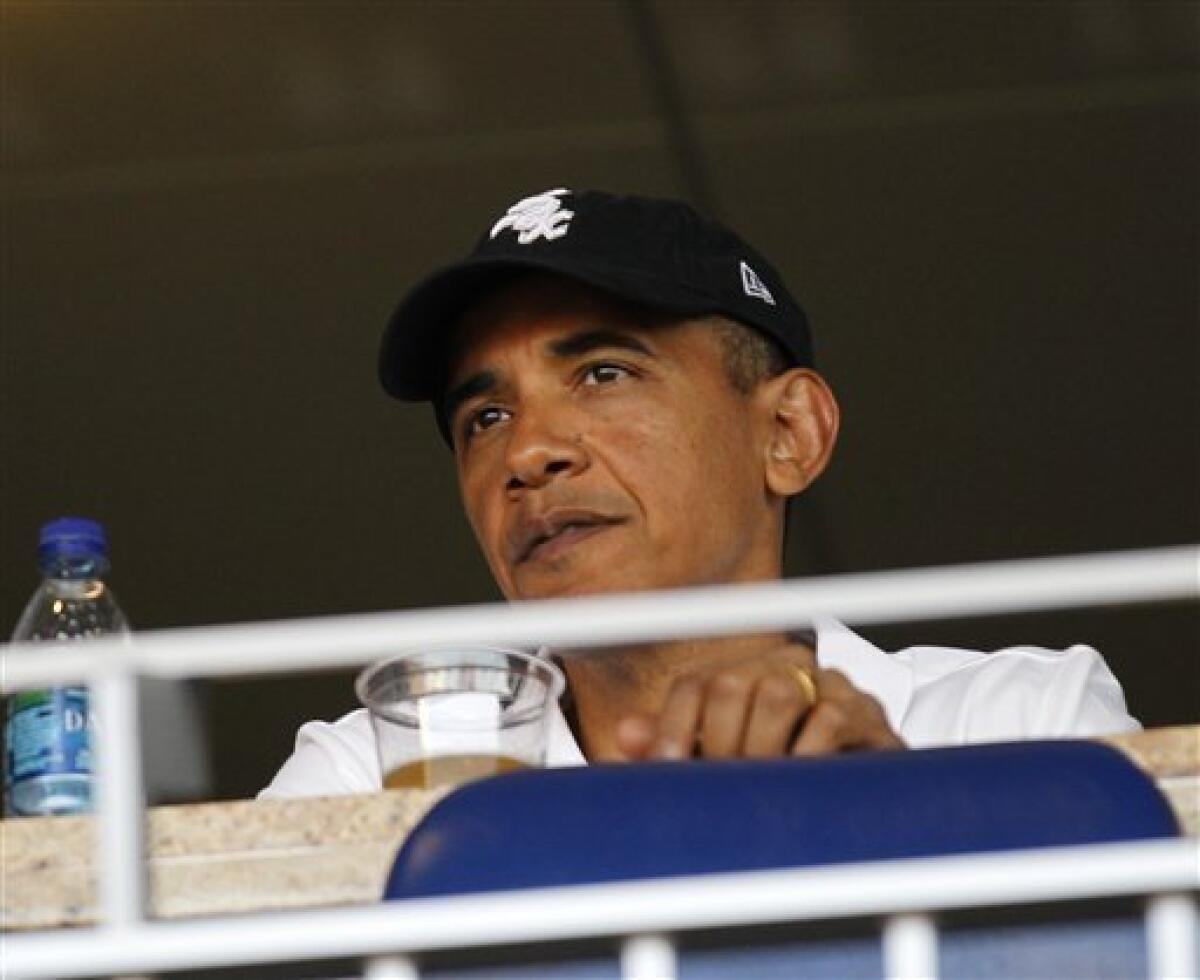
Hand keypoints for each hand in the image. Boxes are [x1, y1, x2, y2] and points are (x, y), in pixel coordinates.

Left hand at [614, 645, 904, 760]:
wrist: (867, 790)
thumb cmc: (785, 771)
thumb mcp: (725, 757)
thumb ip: (678, 743)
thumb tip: (626, 735)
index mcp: (747, 671)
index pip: (696, 683)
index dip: (673, 725)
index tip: (666, 769)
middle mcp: (789, 666)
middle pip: (734, 683)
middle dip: (717, 742)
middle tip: (718, 787)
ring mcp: (832, 686)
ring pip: (780, 694)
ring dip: (758, 749)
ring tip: (755, 787)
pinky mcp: (870, 714)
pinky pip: (831, 720)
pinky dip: (804, 756)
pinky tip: (795, 783)